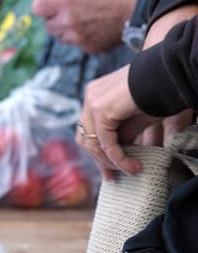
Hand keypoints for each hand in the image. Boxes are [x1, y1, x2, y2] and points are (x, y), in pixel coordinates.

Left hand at [32, 0, 143, 54]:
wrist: (139, 11)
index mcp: (65, 2)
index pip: (37, 7)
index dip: (44, 2)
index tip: (54, 0)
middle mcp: (68, 23)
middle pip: (48, 24)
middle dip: (56, 16)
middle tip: (73, 7)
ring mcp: (78, 38)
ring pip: (61, 35)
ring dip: (67, 27)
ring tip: (85, 16)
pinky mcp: (88, 48)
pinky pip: (77, 43)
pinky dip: (81, 36)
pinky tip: (95, 25)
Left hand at [77, 65, 158, 179]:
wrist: (167, 74)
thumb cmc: (157, 93)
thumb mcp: (135, 120)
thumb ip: (121, 135)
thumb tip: (114, 156)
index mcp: (94, 96)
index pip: (87, 131)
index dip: (98, 154)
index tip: (110, 172)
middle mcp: (90, 98)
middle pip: (85, 139)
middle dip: (100, 161)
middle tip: (113, 177)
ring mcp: (92, 102)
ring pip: (92, 144)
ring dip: (110, 162)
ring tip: (129, 170)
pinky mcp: (100, 108)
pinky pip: (104, 142)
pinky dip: (117, 158)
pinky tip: (131, 165)